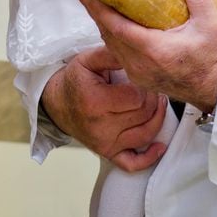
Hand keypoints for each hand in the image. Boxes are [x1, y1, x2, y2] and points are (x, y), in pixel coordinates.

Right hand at [41, 46, 168, 171]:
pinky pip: (132, 163)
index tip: (143, 79)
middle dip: (153, 100)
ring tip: (157, 104)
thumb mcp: (88, 60)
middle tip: (151, 89)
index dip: (146, 87)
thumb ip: (111, 54)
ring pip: (145, 135)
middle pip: (144, 115)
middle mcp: (101, 126)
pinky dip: (150, 157)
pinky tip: (160, 146)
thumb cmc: (75, 80)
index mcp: (96, 101)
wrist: (57, 103)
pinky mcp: (107, 153)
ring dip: (157, 119)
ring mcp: (105, 143)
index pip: (138, 98)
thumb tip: (135, 52)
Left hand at [72, 0, 216, 112]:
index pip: (115, 26)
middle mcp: (141, 64)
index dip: (96, 7)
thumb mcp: (211, 24)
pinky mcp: (139, 77)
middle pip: (107, 33)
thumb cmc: (214, 60)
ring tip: (93, 3)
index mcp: (154, 50)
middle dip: (92, 10)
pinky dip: (111, 37)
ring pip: (110, 44)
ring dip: (101, 23)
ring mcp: (138, 73)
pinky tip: (111, 25)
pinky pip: (117, 54)